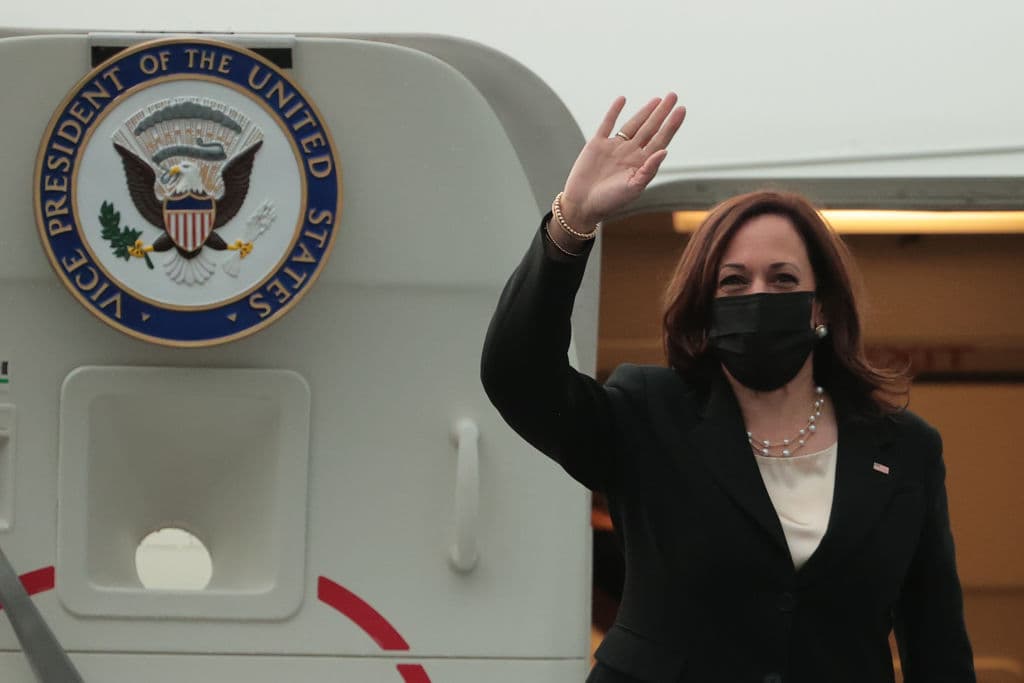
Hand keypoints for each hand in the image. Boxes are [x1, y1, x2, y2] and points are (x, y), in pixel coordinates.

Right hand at [559, 94, 685, 229]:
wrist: (582, 205)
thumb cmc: (609, 202)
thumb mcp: (633, 188)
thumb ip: (649, 170)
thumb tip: (664, 151)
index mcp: (641, 164)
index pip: (661, 140)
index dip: (671, 125)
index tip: (682, 109)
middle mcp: (630, 153)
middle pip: (650, 128)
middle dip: (662, 112)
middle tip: (674, 96)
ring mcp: (614, 147)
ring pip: (633, 124)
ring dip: (645, 111)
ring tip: (658, 99)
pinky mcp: (597, 144)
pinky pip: (607, 124)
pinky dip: (614, 111)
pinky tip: (622, 100)